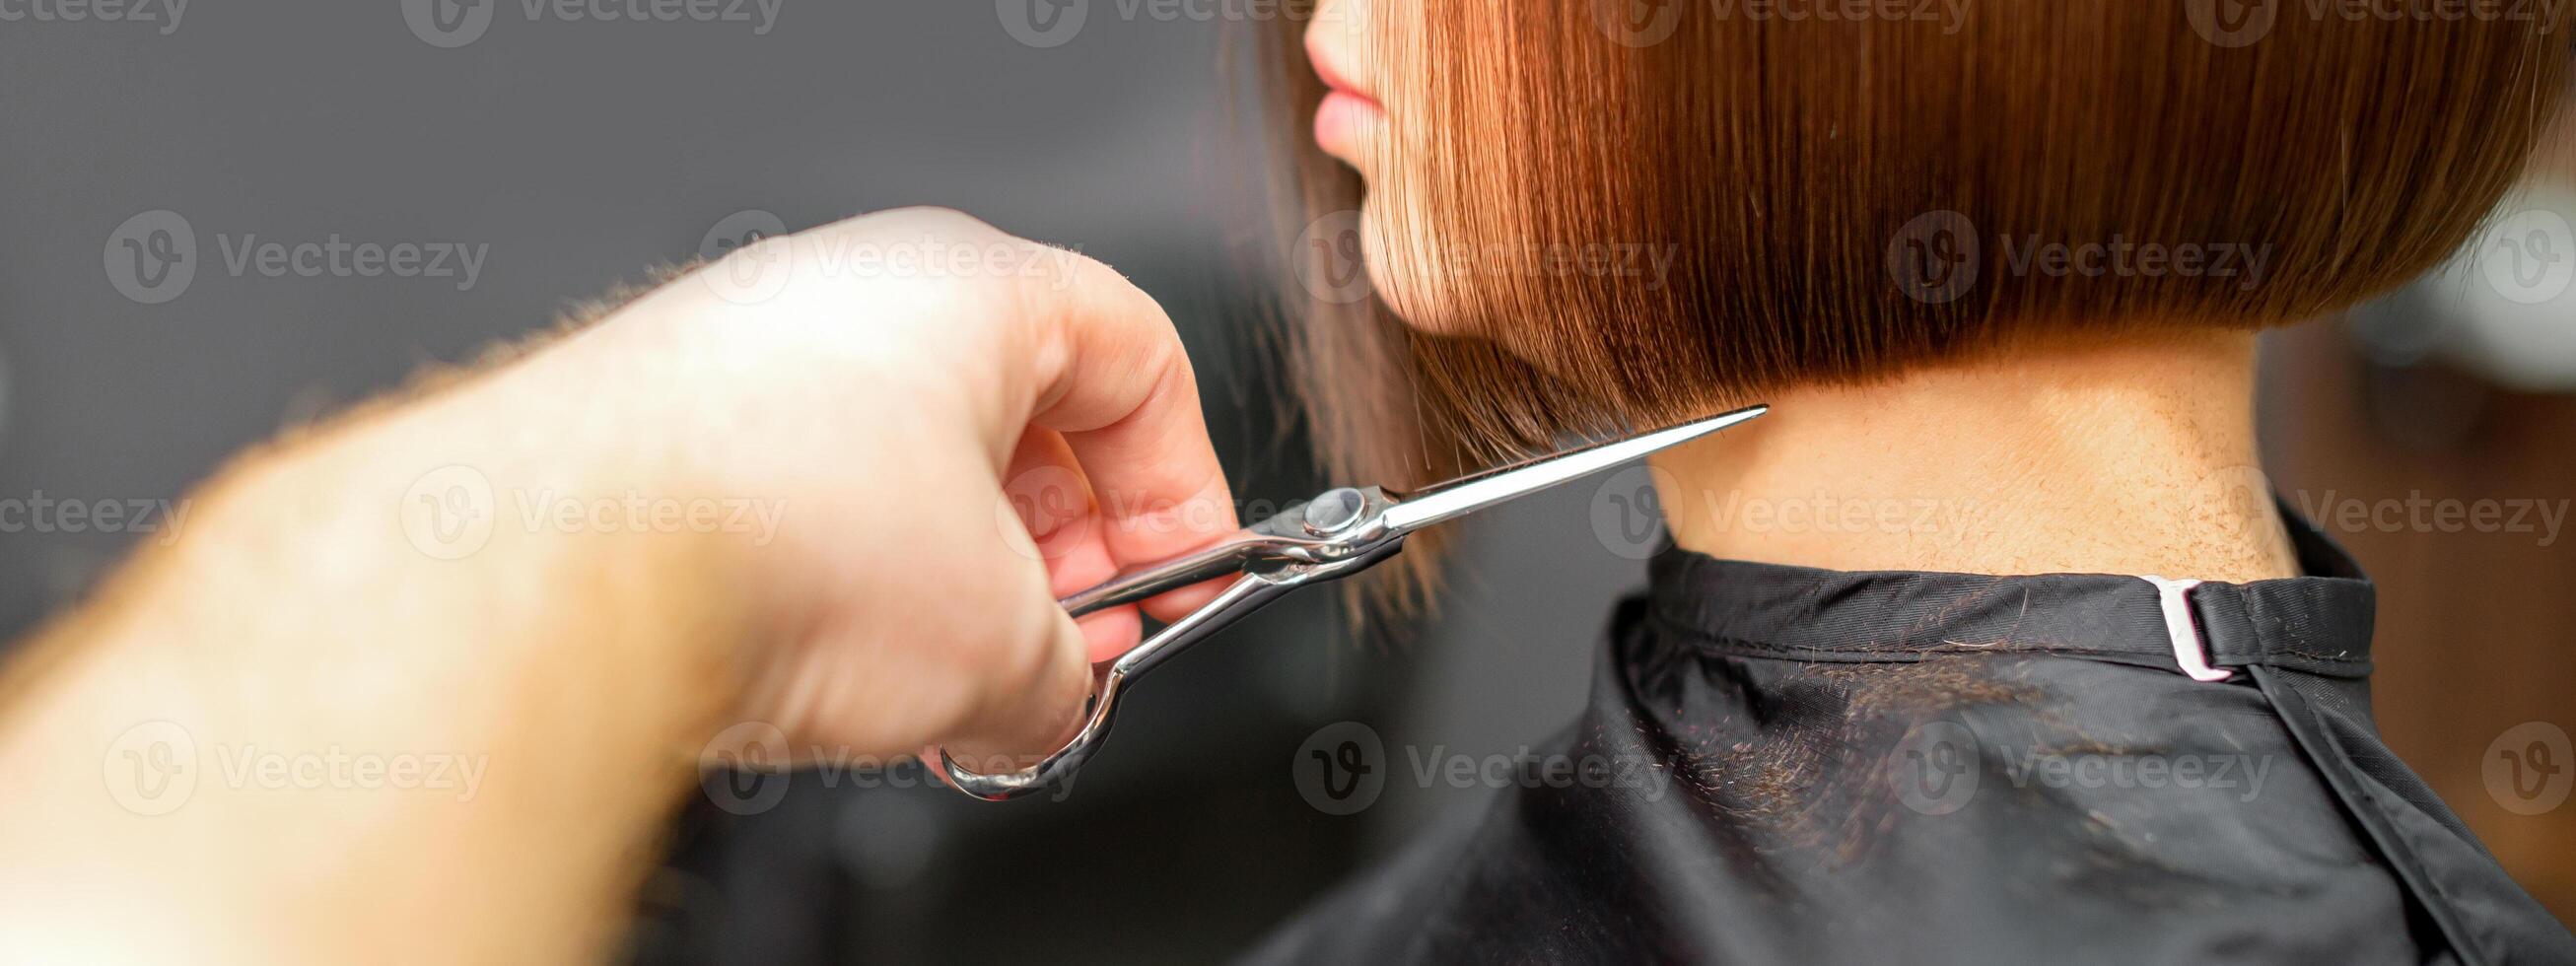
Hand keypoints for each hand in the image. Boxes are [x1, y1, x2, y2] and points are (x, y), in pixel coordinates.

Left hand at [0, 207, 1239, 962]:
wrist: (555, 568)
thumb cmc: (771, 535)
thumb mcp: (1002, 642)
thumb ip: (1068, 676)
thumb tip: (1049, 704)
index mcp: (971, 285)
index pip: (1137, 361)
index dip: (1182, 488)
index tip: (1179, 581)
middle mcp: (847, 293)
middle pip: (1013, 422)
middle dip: (1055, 562)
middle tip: (1064, 656)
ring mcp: (737, 355)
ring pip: (895, 475)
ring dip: (942, 593)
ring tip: (944, 697)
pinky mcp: (648, 433)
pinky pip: (790, 504)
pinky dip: (833, 593)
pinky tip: (832, 683)